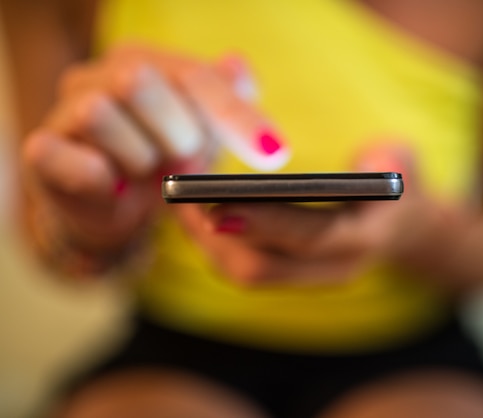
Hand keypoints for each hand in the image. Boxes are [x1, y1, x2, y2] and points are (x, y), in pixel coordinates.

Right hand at [21, 45, 285, 261]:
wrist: (112, 205)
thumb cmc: (163, 158)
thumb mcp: (205, 130)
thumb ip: (227, 98)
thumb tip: (238, 66)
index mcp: (145, 61)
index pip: (195, 76)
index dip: (236, 115)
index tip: (274, 154)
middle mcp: (101, 75)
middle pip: (139, 80)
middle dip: (177, 132)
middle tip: (185, 159)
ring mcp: (66, 111)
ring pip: (99, 113)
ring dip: (139, 158)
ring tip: (146, 172)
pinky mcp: (43, 153)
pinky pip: (73, 159)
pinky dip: (102, 179)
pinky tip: (116, 188)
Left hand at [174, 145, 431, 286]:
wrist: (400, 225)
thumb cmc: (395, 183)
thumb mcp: (405, 163)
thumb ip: (396, 160)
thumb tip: (378, 161)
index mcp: (362, 240)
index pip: (309, 236)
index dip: (264, 223)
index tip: (218, 201)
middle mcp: (333, 268)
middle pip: (262, 267)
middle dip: (214, 236)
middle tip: (180, 196)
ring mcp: (309, 277)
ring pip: (244, 273)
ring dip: (205, 242)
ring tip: (177, 201)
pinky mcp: (290, 273)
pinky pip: (242, 267)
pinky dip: (213, 243)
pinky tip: (194, 211)